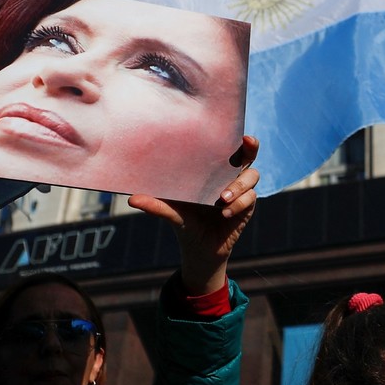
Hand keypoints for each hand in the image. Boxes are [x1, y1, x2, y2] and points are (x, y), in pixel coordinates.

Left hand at [129, 135, 259, 295]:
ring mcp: (241, 191)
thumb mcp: (171, 211)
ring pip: (252, 177)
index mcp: (212, 169)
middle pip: (249, 156)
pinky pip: (250, 199)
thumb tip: (132, 199)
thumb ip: (156, 205)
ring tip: (222, 199)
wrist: (198, 249)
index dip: (238, 138)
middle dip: (251, 148)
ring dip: (239, 185)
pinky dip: (239, 204)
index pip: (228, 148)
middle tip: (247, 143)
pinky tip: (225, 213)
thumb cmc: (184, 222)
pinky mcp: (247, 208)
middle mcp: (229, 176)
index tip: (241, 134)